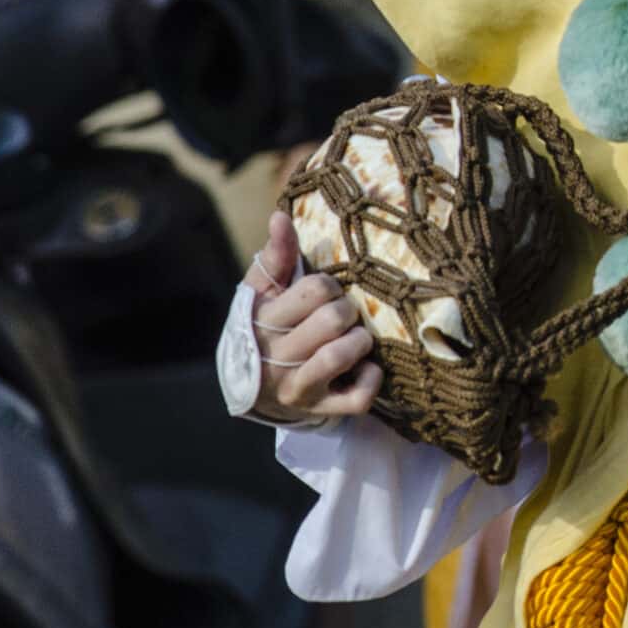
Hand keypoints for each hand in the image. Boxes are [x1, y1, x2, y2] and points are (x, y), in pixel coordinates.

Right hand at [246, 209, 383, 420]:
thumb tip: (280, 216)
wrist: (256, 386)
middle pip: (333, 319)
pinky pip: (359, 397)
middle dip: (347, 311)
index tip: (324, 293)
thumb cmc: (267, 324)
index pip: (314, 290)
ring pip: (341, 354)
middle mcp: (275, 358)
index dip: (328, 286)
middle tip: (343, 315)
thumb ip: (277, 255)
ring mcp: (297, 388)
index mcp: (260, 322)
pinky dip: (371, 379)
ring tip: (354, 338)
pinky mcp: (320, 410)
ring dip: (360, 341)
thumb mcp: (264, 291)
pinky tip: (365, 368)